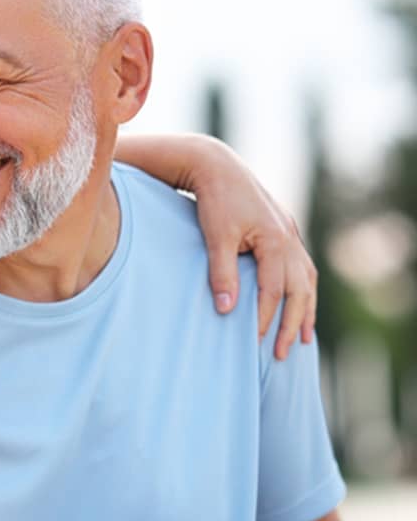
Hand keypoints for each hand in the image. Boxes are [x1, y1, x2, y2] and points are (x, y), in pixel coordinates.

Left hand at [190, 137, 316, 359]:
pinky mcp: (283, 230)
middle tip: (284, 354)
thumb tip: (227, 311)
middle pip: (299, 289)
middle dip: (292, 323)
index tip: (258, 343)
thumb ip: (222, 273)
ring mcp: (289, 233)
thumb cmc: (214, 201)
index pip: (275, 289)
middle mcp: (289, 237)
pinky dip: (302, 289)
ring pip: (306, 279)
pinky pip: (301, 267)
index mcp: (275, 239)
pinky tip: (299, 304)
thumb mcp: (215, 237)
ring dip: (305, 310)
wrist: (216, 165)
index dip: (266, 317)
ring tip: (303, 338)